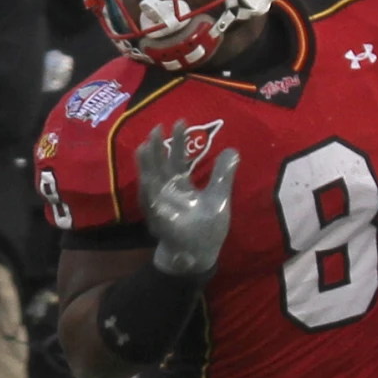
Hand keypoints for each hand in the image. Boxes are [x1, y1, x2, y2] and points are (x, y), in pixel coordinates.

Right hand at [136, 122, 239, 279]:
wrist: (197, 256)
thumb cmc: (206, 229)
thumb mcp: (219, 198)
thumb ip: (223, 176)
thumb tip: (233, 149)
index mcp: (181, 186)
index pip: (177, 158)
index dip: (178, 141)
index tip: (179, 122)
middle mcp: (168, 192)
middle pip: (160, 165)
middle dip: (158, 147)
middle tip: (157, 126)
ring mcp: (161, 204)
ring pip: (150, 180)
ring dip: (146, 165)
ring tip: (144, 146)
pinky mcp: (159, 218)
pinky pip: (151, 203)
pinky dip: (147, 190)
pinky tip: (146, 177)